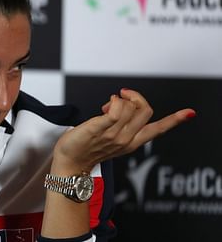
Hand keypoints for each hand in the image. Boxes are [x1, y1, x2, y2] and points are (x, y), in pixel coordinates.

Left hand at [52, 88, 194, 173]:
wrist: (70, 161)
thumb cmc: (87, 146)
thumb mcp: (111, 136)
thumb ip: (121, 121)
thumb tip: (123, 101)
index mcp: (132, 142)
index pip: (157, 129)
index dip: (174, 120)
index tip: (189, 113)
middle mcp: (126, 139)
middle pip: (145, 110)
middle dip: (135, 96)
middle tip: (121, 97)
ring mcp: (113, 135)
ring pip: (130, 107)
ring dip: (119, 98)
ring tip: (107, 105)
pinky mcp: (99, 129)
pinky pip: (115, 110)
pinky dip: (113, 101)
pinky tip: (106, 104)